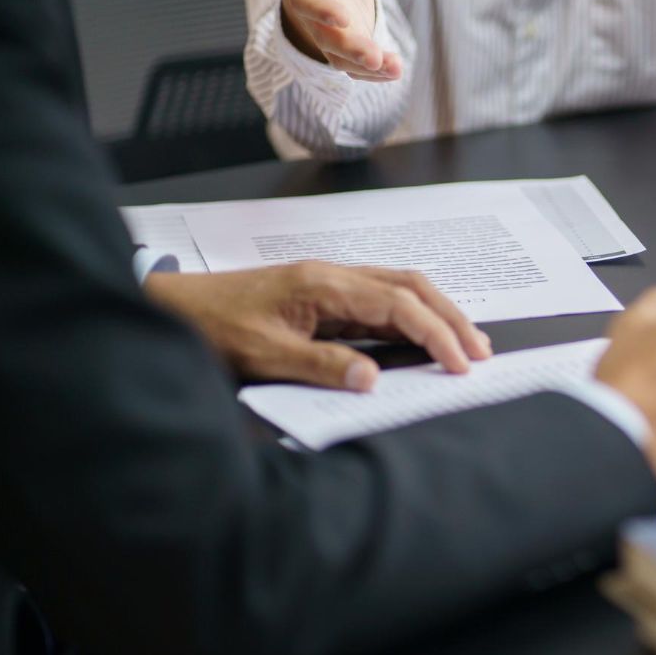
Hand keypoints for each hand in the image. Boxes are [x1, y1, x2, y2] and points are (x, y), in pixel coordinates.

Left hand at [144, 263, 490, 390]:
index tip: (460, 364)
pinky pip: (379, 301)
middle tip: (481, 351)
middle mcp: (334, 275)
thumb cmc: (212, 328)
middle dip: (452, 316)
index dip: (436, 334)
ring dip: (436, 313)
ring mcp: (330, 283)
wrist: (174, 309)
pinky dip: (410, 317)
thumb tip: (371, 379)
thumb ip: (320, 366)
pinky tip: (421, 338)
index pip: (398, 305)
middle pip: (411, 286)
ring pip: (400, 288)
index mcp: (324, 284)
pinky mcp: (323, 297)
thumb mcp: (263, 356)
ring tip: (464, 344)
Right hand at [262, 0, 402, 80]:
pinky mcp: (349, 35)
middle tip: (372, 57)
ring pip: (341, 55)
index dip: (318, 8)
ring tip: (394, 69)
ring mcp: (328, 26)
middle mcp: (311, 7)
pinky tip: (395, 70)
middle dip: (348, 47)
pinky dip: (375, 70)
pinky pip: (357, 61)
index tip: (341, 17)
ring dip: (366, 67)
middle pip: (325, 35)